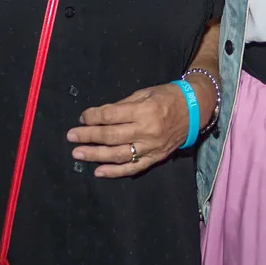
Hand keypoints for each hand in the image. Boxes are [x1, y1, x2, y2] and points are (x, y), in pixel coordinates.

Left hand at [66, 83, 191, 178]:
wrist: (194, 110)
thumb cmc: (167, 97)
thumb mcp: (145, 93)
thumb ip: (123, 105)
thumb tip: (100, 116)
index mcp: (144, 110)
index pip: (111, 115)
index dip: (93, 116)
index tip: (82, 117)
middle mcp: (147, 130)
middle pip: (111, 136)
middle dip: (88, 136)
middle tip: (71, 136)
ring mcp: (151, 147)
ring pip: (118, 155)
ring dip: (95, 155)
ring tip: (78, 153)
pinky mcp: (155, 158)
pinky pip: (132, 168)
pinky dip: (114, 172)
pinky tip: (98, 171)